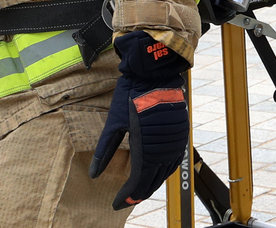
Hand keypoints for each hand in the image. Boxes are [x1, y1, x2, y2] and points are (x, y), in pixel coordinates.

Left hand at [89, 30, 190, 209]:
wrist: (154, 73)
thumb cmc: (132, 94)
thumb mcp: (113, 123)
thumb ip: (104, 151)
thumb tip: (94, 174)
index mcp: (145, 148)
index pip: (137, 183)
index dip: (126, 196)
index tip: (116, 203)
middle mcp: (163, 149)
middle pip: (152, 181)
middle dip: (138, 193)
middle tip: (125, 199)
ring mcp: (175, 142)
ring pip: (164, 173)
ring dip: (151, 184)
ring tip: (138, 189)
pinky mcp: (181, 134)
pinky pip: (173, 161)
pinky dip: (163, 171)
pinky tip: (155, 172)